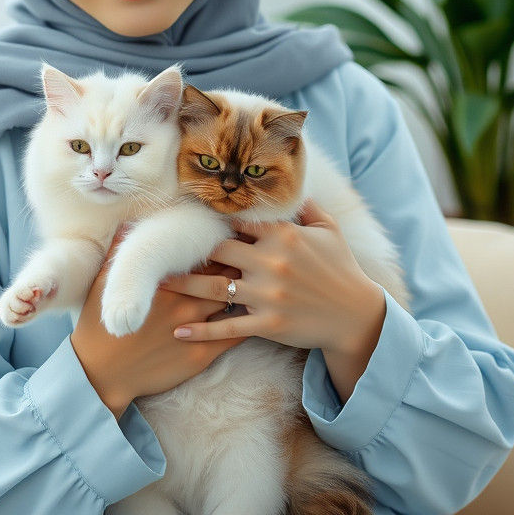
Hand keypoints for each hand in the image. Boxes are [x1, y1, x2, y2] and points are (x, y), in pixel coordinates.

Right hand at [70, 231, 246, 418]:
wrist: (103, 375)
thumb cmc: (102, 327)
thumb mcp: (104, 284)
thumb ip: (119, 252)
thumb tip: (128, 225)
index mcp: (166, 282)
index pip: (204, 256)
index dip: (219, 247)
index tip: (230, 239)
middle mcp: (185, 303)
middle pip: (226, 276)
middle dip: (241, 266)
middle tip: (252, 258)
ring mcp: (196, 330)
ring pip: (234, 302)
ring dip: (247, 292)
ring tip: (258, 282)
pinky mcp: (202, 356)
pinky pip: (236, 335)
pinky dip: (250, 322)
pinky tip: (259, 315)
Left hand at [158, 199, 385, 402]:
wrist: (357, 316)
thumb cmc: (342, 269)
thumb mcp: (329, 230)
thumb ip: (306, 206)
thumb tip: (292, 183)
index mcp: (282, 235)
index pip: (237, 221)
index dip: (210, 218)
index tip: (183, 216)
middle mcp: (270, 262)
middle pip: (216, 251)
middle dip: (188, 250)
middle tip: (158, 247)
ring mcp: (267, 295)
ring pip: (212, 288)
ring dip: (181, 286)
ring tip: (156, 284)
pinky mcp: (268, 325)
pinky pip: (226, 328)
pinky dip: (200, 331)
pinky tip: (177, 330)